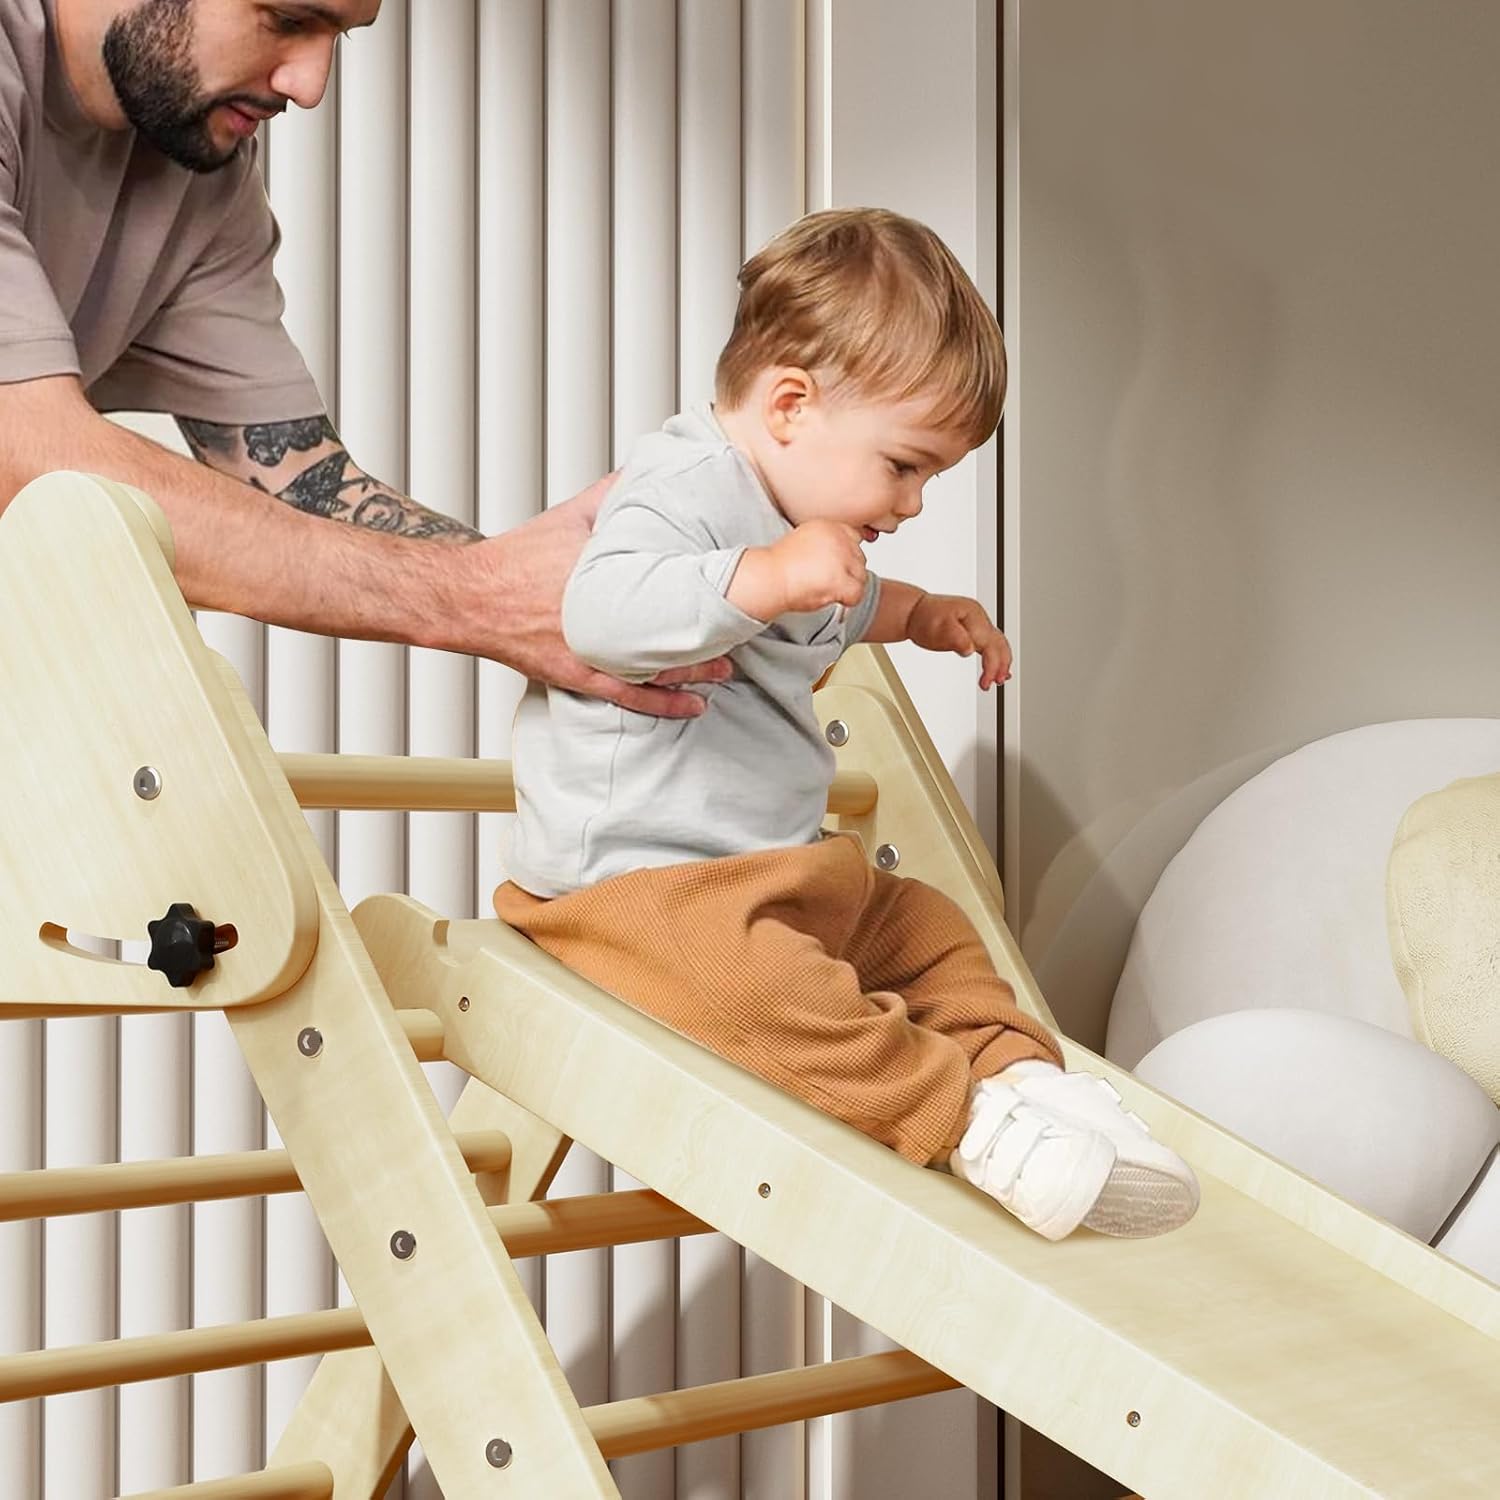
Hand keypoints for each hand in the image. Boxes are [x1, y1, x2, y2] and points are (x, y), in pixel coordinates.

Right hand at [470, 474, 731, 715]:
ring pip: (659, 668)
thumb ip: (611, 495)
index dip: (708, 585)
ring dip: (697, 669)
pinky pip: (631, 697)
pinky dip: (666, 703)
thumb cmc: (519, 557)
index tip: (739, 582)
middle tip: (744, 627)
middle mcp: (605, 616)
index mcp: (607, 572)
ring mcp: (594, 650)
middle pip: (672, 626)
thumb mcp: (569, 516)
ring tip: (728, 667)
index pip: (671, 578)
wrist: (471, 598)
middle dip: (711, 630)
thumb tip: (649, 468)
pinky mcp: (581, 676)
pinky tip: (694, 705)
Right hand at [764, 520, 868, 614]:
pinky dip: (848, 600)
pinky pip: (857, 593)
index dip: (846, 556)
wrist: (768, 578)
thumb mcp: (805, 540)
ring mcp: (840, 558)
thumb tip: (845, 554)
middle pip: (860, 558)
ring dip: (847, 586)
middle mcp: (838, 538)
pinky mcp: (839, 578)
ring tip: (827, 589)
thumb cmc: (780, 565)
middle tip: (827, 580)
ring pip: (861, 577)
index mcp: (829, 526)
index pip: (855, 538)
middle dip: (847, 572)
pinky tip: (833, 598)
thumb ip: (826, 543)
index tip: (834, 567)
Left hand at [907, 592, 1012, 688]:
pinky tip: (995, 669)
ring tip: (998, 680)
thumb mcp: (936, 628)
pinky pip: (990, 644)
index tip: (986, 682)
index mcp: (973, 616)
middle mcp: (979, 619)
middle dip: (1001, 665)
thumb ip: (955, 638)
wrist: (914, 611)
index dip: (992, 665)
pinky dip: (995, 657)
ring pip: (998, 644)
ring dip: (1001, 662)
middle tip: (996, 683)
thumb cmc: (923, 618)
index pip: (990, 644)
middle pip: (999, 644)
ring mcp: (977, 624)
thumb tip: (969, 649)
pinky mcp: (973, 631)